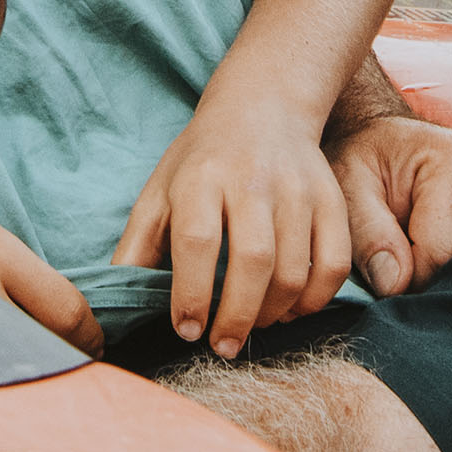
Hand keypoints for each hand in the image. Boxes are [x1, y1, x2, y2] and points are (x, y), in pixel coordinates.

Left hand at [117, 101, 355, 359]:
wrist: (263, 105)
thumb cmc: (202, 160)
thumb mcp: (159, 191)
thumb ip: (137, 246)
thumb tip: (118, 299)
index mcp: (201, 177)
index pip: (197, 241)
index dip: (191, 293)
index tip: (186, 329)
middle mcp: (252, 180)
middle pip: (252, 260)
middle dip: (236, 316)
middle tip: (222, 346)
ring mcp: (298, 190)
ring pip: (294, 269)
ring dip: (272, 313)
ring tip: (251, 326)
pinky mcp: (331, 200)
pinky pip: (333, 264)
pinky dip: (314, 299)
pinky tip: (290, 309)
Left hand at [331, 109, 451, 294]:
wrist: (394, 141)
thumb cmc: (367, 160)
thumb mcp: (348, 183)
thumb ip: (367, 233)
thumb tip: (394, 284)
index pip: (441, 253)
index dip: (407, 279)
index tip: (384, 270)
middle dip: (430, 279)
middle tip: (399, 261)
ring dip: (451, 274)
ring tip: (421, 247)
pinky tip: (449, 252)